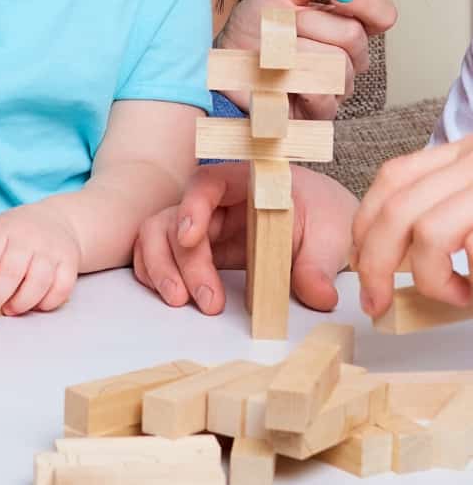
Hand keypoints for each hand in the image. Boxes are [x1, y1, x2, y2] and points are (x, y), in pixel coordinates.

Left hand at [0, 203, 81, 321]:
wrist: (57, 220)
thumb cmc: (14, 231)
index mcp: (4, 228)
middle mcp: (29, 237)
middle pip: (12, 272)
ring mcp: (52, 249)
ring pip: (38, 282)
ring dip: (21, 303)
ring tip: (9, 310)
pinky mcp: (70, 262)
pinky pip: (61, 288)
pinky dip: (47, 303)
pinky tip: (34, 305)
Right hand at [132, 162, 357, 314]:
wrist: (321, 225)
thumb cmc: (321, 215)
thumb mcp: (330, 235)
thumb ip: (318, 264)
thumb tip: (318, 296)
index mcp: (245, 183)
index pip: (206, 183)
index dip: (191, 207)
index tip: (191, 239)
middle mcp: (214, 202)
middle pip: (175, 219)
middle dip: (182, 261)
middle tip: (207, 300)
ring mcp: (200, 226)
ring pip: (156, 236)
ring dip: (160, 268)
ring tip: (180, 301)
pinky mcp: (196, 250)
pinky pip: (157, 253)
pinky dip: (154, 273)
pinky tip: (173, 294)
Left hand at [216, 0, 396, 118]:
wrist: (225, 56)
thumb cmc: (255, 23)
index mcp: (347, 23)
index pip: (383, 16)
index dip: (365, 4)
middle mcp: (348, 56)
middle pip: (352, 38)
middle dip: (307, 26)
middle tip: (280, 29)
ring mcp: (335, 87)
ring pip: (336, 66)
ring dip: (293, 54)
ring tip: (274, 55)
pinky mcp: (317, 114)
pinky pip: (324, 98)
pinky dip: (295, 83)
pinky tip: (278, 79)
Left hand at [353, 137, 472, 318]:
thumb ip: (448, 212)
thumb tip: (398, 262)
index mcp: (464, 154)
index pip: (393, 177)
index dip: (366, 223)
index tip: (360, 262)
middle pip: (397, 208)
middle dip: (375, 264)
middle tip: (376, 302)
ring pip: (429, 232)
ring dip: (430, 277)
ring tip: (456, 294)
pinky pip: (472, 252)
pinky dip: (467, 283)